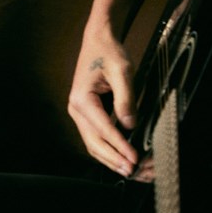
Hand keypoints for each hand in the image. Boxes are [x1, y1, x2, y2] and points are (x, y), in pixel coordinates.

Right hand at [67, 27, 139, 176]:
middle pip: (94, 142)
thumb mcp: (122, 71)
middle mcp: (76, 109)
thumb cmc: (108, 52)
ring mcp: (79, 112)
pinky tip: (121, 157)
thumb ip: (126, 98)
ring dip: (110, 158)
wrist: (97, 41)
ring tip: (129, 170)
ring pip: (92, 143)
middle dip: (114, 159)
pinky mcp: (86, 113)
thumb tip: (129, 124)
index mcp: (82, 99)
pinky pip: (95, 136)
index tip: (135, 159)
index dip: (120, 146)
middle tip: (133, 171)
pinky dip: (108, 149)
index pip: (103, 129)